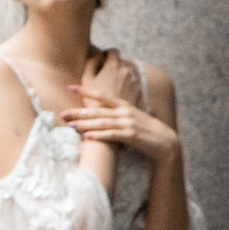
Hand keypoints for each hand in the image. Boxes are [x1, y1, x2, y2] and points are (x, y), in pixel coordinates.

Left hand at [59, 61, 179, 165]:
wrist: (166, 142)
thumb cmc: (146, 131)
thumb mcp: (132, 118)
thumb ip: (117, 115)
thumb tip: (100, 115)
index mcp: (124, 106)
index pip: (102, 95)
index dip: (86, 90)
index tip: (70, 88)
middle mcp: (125, 112)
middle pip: (97, 110)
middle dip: (79, 112)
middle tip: (63, 114)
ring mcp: (128, 123)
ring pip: (101, 122)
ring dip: (84, 124)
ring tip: (70, 125)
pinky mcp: (131, 135)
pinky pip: (111, 135)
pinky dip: (98, 136)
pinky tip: (87, 137)